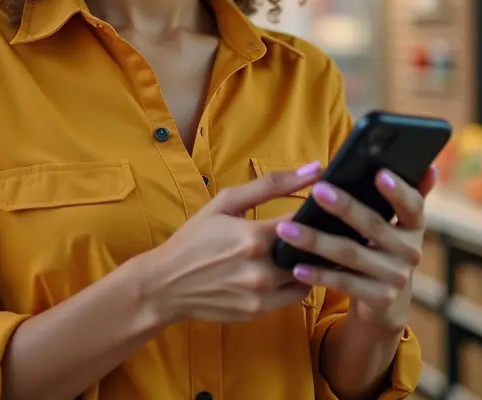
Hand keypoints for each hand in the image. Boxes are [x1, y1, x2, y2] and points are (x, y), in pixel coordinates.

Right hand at [139, 161, 323, 323]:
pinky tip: (283, 271)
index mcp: (254, 235)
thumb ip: (271, 185)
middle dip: (312, 239)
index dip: (315, 214)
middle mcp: (262, 268)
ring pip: (307, 274)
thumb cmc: (195, 238)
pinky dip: (295, 281)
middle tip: (309, 231)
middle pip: (311, 250)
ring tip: (296, 251)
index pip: (306, 221)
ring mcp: (262, 293)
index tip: (315, 210)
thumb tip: (315, 169)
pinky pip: (296, 295)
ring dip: (305, 262)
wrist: (166, 284)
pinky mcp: (260, 311)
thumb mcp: (225, 203)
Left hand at [272, 167, 435, 332]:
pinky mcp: (379, 299)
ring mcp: (396, 277)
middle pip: (374, 226)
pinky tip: (296, 266)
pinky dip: (319, 275)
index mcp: (415, 227)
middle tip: (317, 190)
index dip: (398, 191)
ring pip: (351, 254)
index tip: (379, 173)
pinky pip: (344, 284)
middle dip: (345, 207)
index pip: (412, 205)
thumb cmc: (381, 249)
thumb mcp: (396, 225)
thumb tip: (429, 167)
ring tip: (287, 229)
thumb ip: (407, 197)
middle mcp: (411, 252)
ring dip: (317, 240)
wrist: (385, 304)